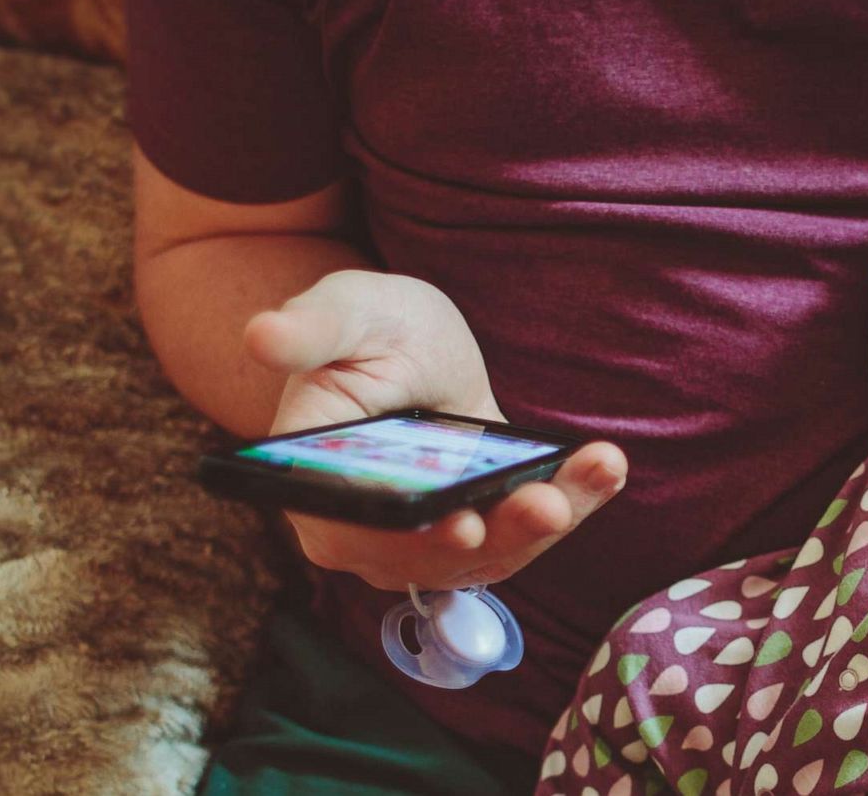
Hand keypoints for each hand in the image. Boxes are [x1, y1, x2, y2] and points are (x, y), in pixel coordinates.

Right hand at [243, 269, 627, 590]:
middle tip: (546, 504)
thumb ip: (312, 328)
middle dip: (500, 534)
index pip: (359, 533)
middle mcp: (364, 535)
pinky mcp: (476, 532)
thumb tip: (262, 337)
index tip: (462, 522)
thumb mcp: (346, 310)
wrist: (408, 343)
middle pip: (435, 556)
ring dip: (552, 519)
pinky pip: (523, 532)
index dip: (409, 538)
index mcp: (314, 490)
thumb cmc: (367, 326)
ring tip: (598, 468)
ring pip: (492, 554)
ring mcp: (423, 542)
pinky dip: (571, 502)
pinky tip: (605, 464)